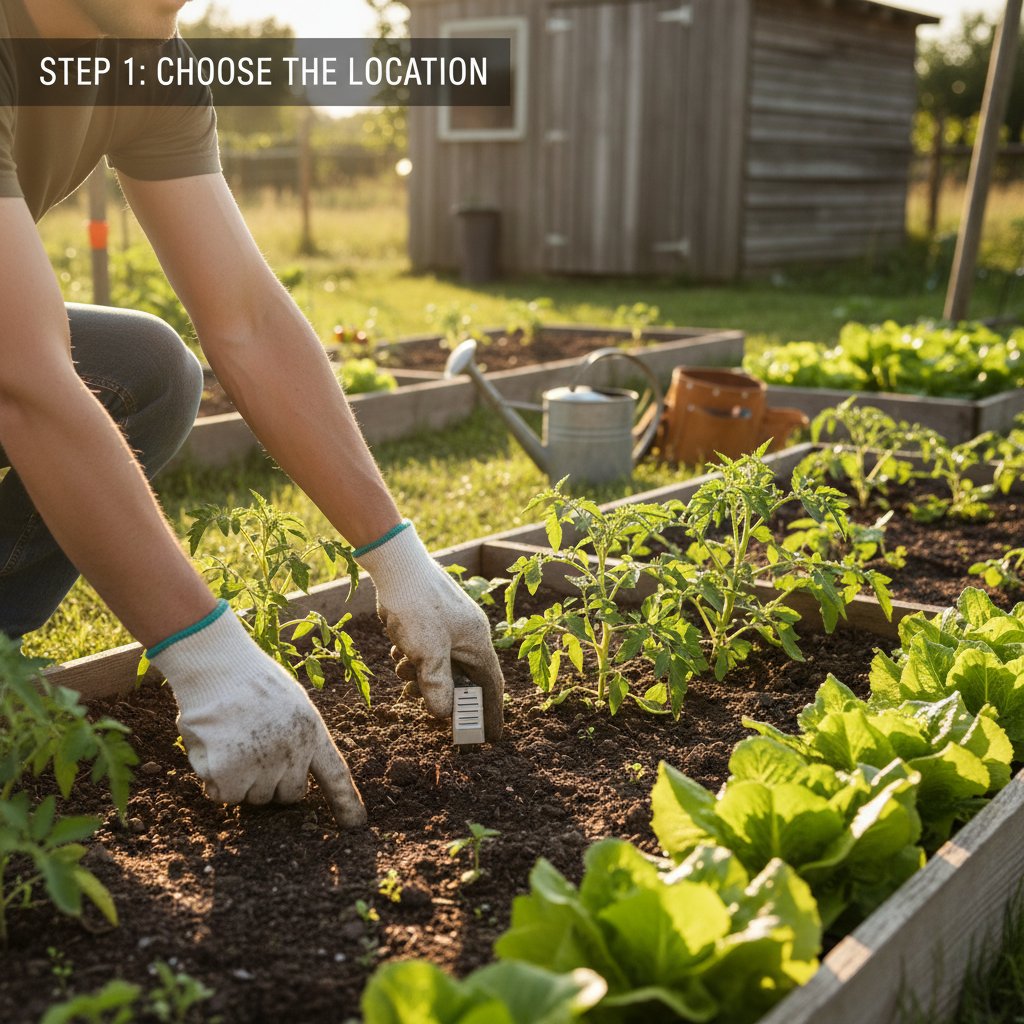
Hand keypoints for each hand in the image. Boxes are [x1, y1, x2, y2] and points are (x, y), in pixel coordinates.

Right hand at [149, 602, 366, 827]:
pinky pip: (224, 795)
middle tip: (251, 750)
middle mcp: (293, 752)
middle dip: (271, 784)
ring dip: (240, 780)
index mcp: (311, 731)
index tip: (356, 825)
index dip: (346, 803)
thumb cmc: (247, 678)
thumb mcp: (289, 703)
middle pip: (288, 797)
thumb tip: (286, 775)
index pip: (335, 775)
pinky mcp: (231, 774)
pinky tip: (213, 748)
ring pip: (253, 798)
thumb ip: (294, 737)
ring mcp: (263, 765)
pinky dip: (214, 780)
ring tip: (230, 740)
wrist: (216, 664)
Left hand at [356, 522, 503, 739]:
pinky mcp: (431, 622)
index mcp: (477, 643)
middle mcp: (468, 636)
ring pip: (441, 665)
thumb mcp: (427, 653)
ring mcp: (449, 628)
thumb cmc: (417, 606)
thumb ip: (437, 687)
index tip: (492, 739)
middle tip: (426, 706)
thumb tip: (444, 716)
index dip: (491, 714)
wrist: (396, 565)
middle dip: (444, 694)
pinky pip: (428, 651)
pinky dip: (413, 659)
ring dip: (422, 676)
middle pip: (463, 679)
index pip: (491, 687)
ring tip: (404, 672)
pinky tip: (397, 654)